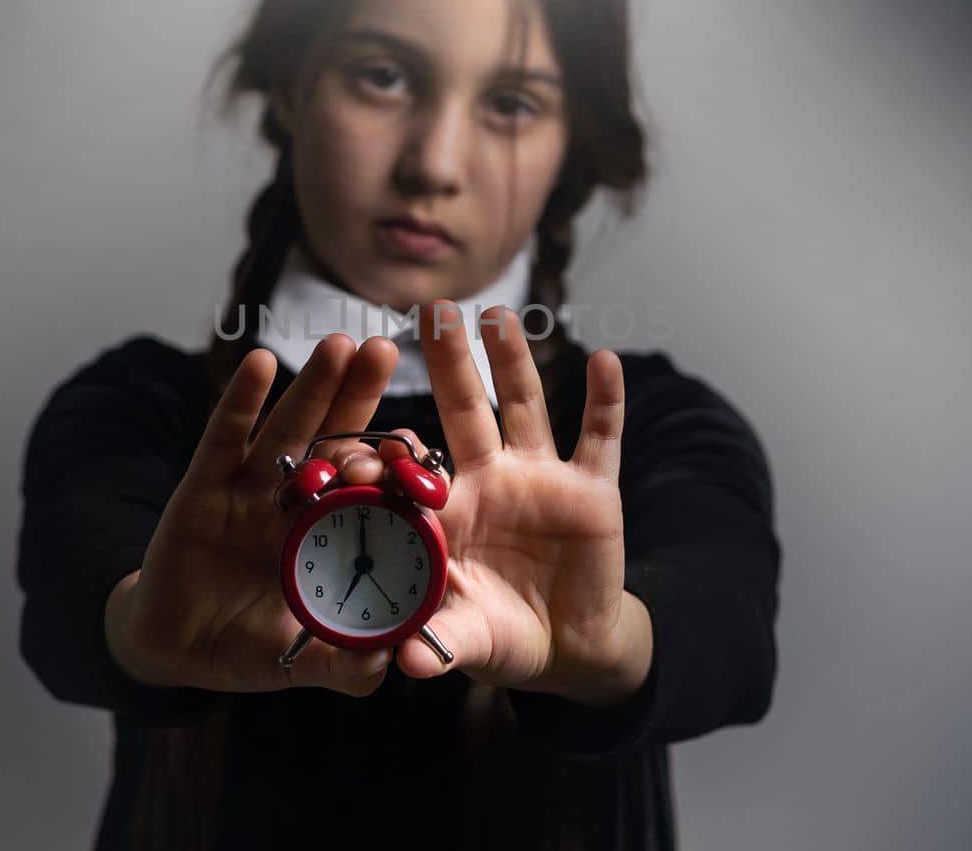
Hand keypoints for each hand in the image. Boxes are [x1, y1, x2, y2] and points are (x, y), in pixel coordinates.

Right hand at [106, 333, 400, 696]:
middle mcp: (299, 499)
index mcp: (332, 534)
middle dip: (358, 395)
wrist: (175, 648)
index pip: (369, 490)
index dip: (392, 466)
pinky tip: (261, 362)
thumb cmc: (249, 649)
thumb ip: (343, 665)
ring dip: (313, 385)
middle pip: (335, 437)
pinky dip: (241, 401)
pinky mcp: (204, 485)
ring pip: (289, 428)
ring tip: (340, 344)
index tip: (420, 445)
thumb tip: (389, 666)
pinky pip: (225, 437)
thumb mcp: (300, 660)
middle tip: (383, 348)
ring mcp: (252, 487)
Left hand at [365, 302, 652, 705]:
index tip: (364, 427)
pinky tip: (603, 360)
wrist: (566, 647)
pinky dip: (607, 400)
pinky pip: (601, 437)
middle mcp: (490, 477)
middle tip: (429, 309)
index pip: (412, 462)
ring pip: (527, 405)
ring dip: (515, 360)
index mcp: (447, 508)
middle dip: (447, 360)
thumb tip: (402, 662)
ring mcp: (542, 477)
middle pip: (464, 407)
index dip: (389, 445)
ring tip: (497, 313)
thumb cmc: (498, 635)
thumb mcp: (464, 640)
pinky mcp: (593, 488)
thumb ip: (436, 644)